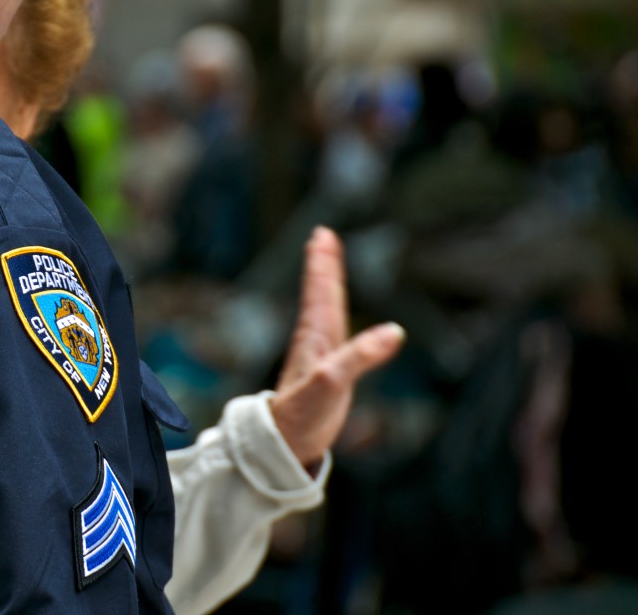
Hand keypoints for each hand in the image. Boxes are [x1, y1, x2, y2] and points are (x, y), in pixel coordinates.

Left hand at [269, 226, 404, 468]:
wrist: (285, 446)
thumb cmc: (303, 415)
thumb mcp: (333, 383)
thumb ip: (360, 357)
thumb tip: (394, 332)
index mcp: (314, 338)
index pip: (320, 293)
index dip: (323, 265)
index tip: (321, 234)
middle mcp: (315, 343)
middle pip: (320, 295)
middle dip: (323, 265)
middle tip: (321, 236)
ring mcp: (320, 358)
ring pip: (323, 312)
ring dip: (326, 286)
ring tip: (325, 265)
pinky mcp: (327, 375)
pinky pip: (334, 336)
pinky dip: (336, 318)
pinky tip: (337, 320)